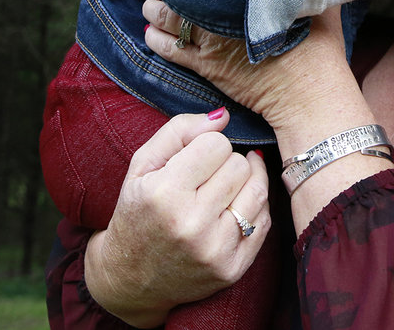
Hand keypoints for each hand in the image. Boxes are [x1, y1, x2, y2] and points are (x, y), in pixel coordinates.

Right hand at [84, 110, 269, 327]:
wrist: (129, 278)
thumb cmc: (138, 211)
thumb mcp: (142, 166)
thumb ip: (179, 130)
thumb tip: (224, 116)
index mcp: (164, 194)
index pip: (217, 144)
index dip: (206, 147)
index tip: (194, 160)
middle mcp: (191, 225)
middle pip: (240, 165)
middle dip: (225, 165)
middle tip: (205, 178)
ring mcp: (214, 250)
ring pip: (258, 190)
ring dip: (244, 182)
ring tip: (224, 187)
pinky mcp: (232, 269)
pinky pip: (264, 220)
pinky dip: (252, 209)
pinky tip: (232, 208)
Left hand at [141, 0, 347, 128]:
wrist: (309, 95)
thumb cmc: (319, 49)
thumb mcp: (319, 3)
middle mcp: (222, 14)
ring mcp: (211, 42)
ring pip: (166, 19)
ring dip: (153, 8)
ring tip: (152, 2)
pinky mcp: (206, 67)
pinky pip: (168, 49)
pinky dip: (155, 38)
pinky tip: (155, 31)